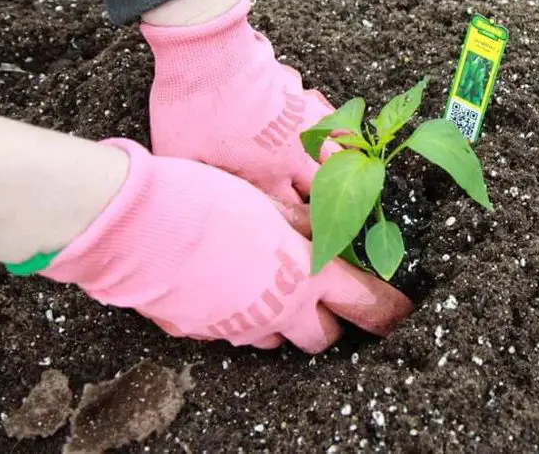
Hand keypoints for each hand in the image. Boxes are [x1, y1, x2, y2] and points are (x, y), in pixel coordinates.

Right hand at [40, 138, 412, 351]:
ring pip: (274, 339)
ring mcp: (237, 327)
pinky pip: (231, 332)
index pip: (364, 303)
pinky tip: (225, 285)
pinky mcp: (201, 331)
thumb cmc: (208, 199)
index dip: (387, 309)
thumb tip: (330, 233)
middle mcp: (277, 310)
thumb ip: (307, 228)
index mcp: (306, 275)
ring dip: (281, 320)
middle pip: (320, 337)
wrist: (139, 223)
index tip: (400, 311)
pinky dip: (238, 316)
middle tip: (326, 299)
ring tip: (269, 286)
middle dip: (328, 322)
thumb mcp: (271, 206)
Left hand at [140, 0, 336, 214]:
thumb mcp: (179, 157)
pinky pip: (334, 117)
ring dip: (338, 168)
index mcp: (267, 175)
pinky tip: (336, 134)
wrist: (208, 54)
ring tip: (337, 179)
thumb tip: (196, 205)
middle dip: (325, 203)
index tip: (302, 233)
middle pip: (325, 187)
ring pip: (340, 153)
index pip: (297, 214)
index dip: (301, 227)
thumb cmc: (189, 107)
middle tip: (322, 212)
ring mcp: (304, 122)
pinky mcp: (303, 95)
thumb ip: (195, 185)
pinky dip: (338, 130)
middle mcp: (294, 153)